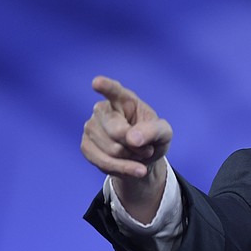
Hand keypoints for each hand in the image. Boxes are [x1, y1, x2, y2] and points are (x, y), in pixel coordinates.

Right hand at [81, 76, 172, 220]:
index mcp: (123, 99)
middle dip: (136, 146)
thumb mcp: (164, 133)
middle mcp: (102, 109)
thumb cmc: (152, 138)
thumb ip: (153, 131)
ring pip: (112, 150)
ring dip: (131, 158)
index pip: (113, 90)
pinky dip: (123, 168)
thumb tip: (132, 139)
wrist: (141, 158)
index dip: (105, 86)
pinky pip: (104, 163)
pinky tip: (131, 166)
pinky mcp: (85, 146)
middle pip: (117, 131)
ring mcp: (91, 127)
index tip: (97, 83)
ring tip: (137, 154)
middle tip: (147, 148)